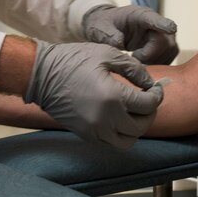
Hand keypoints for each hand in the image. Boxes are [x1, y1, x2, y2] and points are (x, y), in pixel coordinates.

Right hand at [24, 40, 164, 147]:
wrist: (40, 75)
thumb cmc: (73, 60)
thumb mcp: (108, 54)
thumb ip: (134, 69)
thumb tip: (149, 84)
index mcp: (113, 98)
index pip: (148, 105)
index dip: (157, 95)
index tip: (155, 88)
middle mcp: (105, 120)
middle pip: (141, 126)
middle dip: (150, 113)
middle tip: (148, 100)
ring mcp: (94, 131)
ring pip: (127, 141)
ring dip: (136, 128)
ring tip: (135, 112)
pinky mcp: (85, 135)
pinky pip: (110, 142)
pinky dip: (120, 133)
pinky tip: (118, 117)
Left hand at [83, 4, 178, 64]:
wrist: (107, 29)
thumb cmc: (104, 25)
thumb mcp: (101, 29)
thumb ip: (109, 35)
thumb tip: (120, 44)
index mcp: (139, 15)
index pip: (155, 19)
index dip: (164, 24)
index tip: (171, 29)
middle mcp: (154, 23)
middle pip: (166, 40)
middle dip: (152, 54)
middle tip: (134, 58)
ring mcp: (160, 34)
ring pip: (170, 50)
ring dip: (156, 61)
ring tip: (137, 61)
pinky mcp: (162, 46)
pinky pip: (168, 57)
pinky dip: (158, 64)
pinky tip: (144, 64)